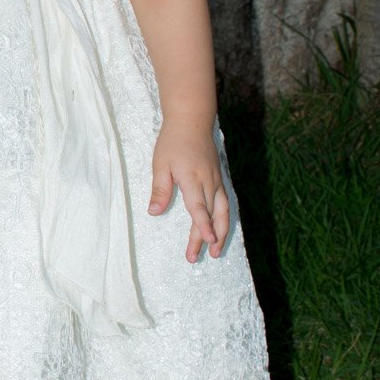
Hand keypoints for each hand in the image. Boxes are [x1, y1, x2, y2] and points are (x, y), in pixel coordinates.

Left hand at [147, 117, 228, 261]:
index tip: (208, 242)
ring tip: (217, 251)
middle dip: (207, 238)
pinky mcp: (219, 179)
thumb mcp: (160, 164)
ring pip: (223, 211)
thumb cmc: (172, 142)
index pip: (199, 208)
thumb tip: (154, 213)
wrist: (192, 121)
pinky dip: (224, 220)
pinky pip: (225, 203)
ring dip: (221, 232)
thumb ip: (160, 189)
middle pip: (211, 215)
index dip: (204, 226)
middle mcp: (208, 183)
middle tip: (196, 258)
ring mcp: (216, 181)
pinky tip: (221, 230)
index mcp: (192, 179)